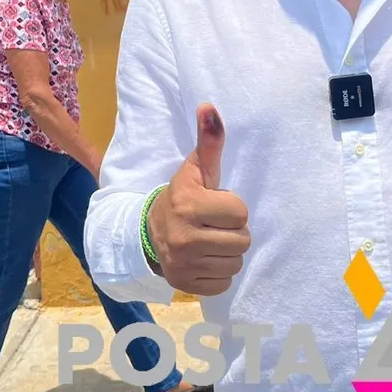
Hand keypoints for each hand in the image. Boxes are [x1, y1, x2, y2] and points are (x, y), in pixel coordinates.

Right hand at [145, 103, 249, 294]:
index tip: (216, 205)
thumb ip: (208, 141)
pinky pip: (224, 282)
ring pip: (236, 262)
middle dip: (233, 231)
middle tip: (215, 224)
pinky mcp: (186, 285)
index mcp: (189, 205)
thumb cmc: (182, 197)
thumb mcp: (195, 169)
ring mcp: (184, 264)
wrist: (148, 233)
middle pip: (242, 240)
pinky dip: (219, 272)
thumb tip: (209, 107)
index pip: (241, 212)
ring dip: (228, 252)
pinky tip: (205, 258)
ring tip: (211, 240)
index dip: (233, 207)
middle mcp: (184, 237)